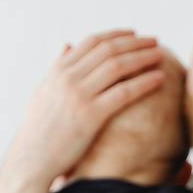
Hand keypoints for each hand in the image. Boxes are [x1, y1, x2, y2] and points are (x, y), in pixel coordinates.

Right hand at [3, 30, 166, 189]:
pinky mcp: (91, 116)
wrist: (32, 158)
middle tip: (155, 41)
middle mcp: (68, 78)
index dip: (116, 35)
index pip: (92, 42)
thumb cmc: (39, 128)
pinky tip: (160, 79)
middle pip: (108, 50)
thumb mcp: (43, 91)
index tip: (134, 34)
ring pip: (118, 66)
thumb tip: (67, 44)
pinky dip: (144, 82)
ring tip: (161, 55)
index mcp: (59, 70)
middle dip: (135, 43)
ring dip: (143, 57)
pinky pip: (124, 93)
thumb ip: (56, 67)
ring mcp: (79, 95)